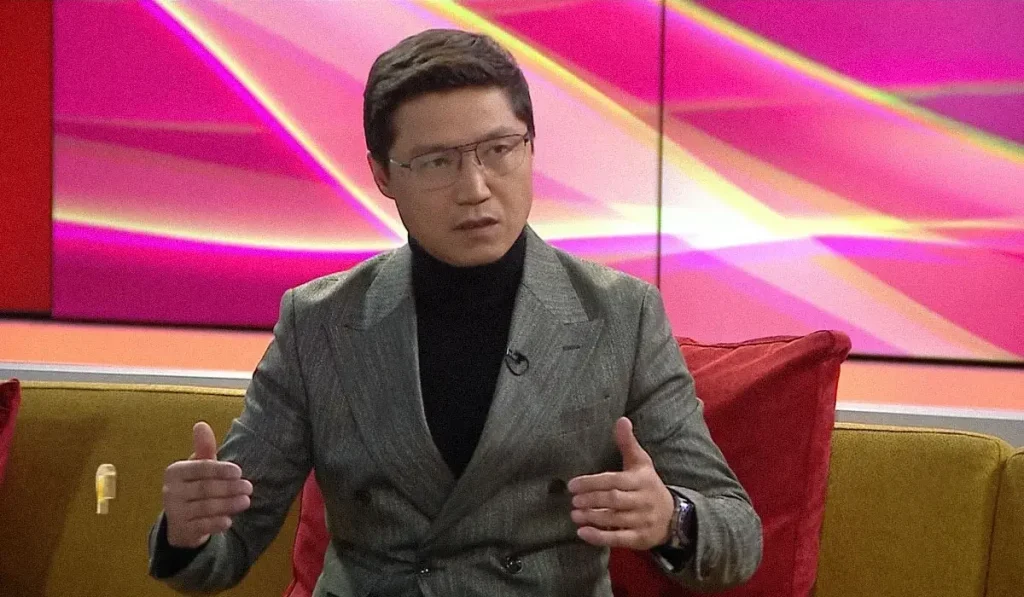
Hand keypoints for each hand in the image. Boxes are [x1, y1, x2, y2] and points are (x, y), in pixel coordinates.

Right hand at [162, 422, 251, 548]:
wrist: (182, 521)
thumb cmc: (195, 486)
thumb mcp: (199, 467)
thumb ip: (204, 448)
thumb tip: (201, 424)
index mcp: (175, 472)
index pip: (200, 469)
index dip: (221, 470)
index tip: (239, 471)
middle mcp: (170, 492)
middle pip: (205, 489)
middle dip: (230, 488)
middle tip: (249, 487)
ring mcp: (175, 512)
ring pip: (205, 508)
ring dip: (228, 504)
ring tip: (246, 501)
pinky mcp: (182, 530)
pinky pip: (201, 526)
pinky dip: (216, 523)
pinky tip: (229, 521)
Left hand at [567, 417, 674, 549]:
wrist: (674, 517)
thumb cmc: (649, 485)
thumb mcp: (642, 463)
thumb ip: (628, 443)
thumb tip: (621, 420)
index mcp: (642, 480)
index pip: (614, 480)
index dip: (592, 482)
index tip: (572, 484)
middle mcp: (643, 501)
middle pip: (614, 500)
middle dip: (591, 500)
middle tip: (573, 500)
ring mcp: (643, 521)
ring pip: (615, 520)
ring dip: (592, 518)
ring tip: (574, 515)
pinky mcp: (640, 539)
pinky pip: (618, 539)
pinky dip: (599, 537)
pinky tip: (582, 533)